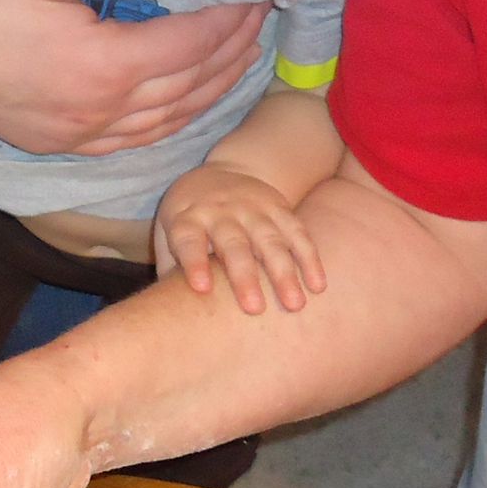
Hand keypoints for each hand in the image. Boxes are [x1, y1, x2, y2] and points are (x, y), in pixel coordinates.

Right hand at [0, 0, 266, 155]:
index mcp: (104, 64)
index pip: (192, 44)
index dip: (230, 22)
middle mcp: (97, 109)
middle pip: (189, 87)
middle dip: (233, 56)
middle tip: (263, 24)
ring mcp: (75, 131)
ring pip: (165, 121)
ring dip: (209, 92)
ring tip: (239, 63)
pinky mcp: (54, 140)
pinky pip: (129, 140)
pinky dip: (168, 122)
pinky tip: (185, 103)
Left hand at [155, 167, 327, 312]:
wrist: (222, 173)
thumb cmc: (189, 218)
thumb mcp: (169, 233)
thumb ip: (170, 268)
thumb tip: (168, 314)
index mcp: (187, 218)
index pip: (189, 240)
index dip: (195, 262)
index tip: (202, 288)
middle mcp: (220, 211)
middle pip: (233, 243)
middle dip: (245, 276)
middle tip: (254, 310)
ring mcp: (252, 208)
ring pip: (270, 239)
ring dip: (283, 272)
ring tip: (294, 305)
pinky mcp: (279, 207)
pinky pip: (298, 232)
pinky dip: (309, 258)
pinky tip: (318, 286)